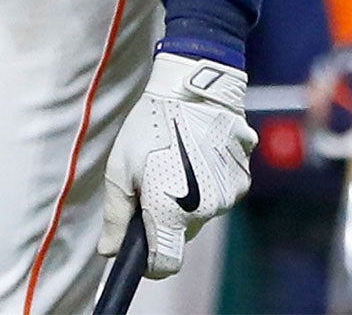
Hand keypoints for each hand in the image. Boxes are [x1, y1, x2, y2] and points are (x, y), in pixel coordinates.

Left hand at [101, 52, 256, 277]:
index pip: (165, 263)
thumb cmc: (149, 125)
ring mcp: (229, 197)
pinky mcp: (243, 181)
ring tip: (175, 162)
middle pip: (182, 235)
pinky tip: (195, 155)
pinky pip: (219, 196)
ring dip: (187, 200)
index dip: (149, 261)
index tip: (139, 247)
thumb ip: (115, 214)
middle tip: (152, 182)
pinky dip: (206, 185)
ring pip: (201, 215)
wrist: (194, 88)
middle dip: (165, 219)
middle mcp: (206, 210)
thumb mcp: (120, 167)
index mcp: (171, 210)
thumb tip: (108, 250)